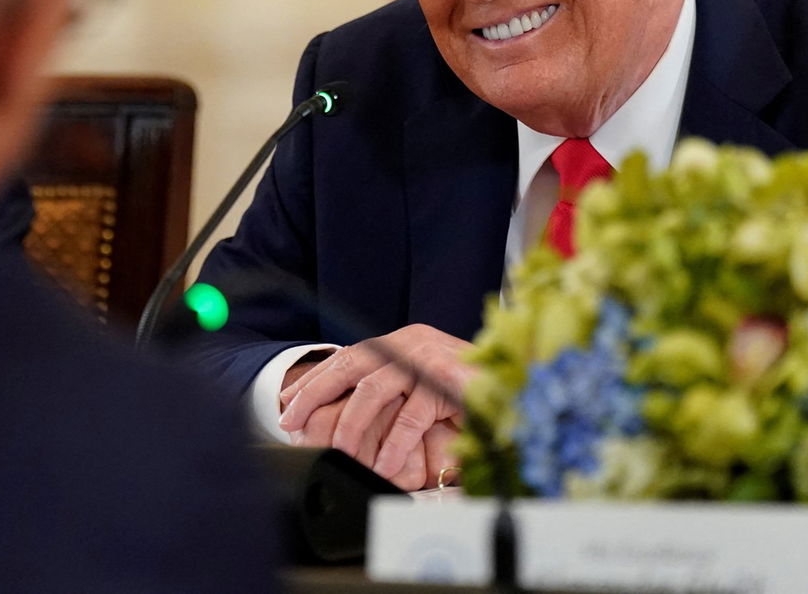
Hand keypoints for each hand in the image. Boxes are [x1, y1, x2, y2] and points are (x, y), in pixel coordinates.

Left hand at [278, 324, 473, 485]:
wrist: (521, 385)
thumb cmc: (470, 393)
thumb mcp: (423, 388)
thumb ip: (392, 393)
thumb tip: (343, 415)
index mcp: (402, 343)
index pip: (348, 358)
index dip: (315, 381)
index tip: (286, 403)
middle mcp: (411, 343)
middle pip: (351, 366)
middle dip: (315, 396)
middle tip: (291, 423)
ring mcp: (430, 359)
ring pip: (375, 390)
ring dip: (352, 426)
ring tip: (340, 454)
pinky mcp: (449, 381)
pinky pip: (412, 415)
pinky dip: (395, 443)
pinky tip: (384, 465)